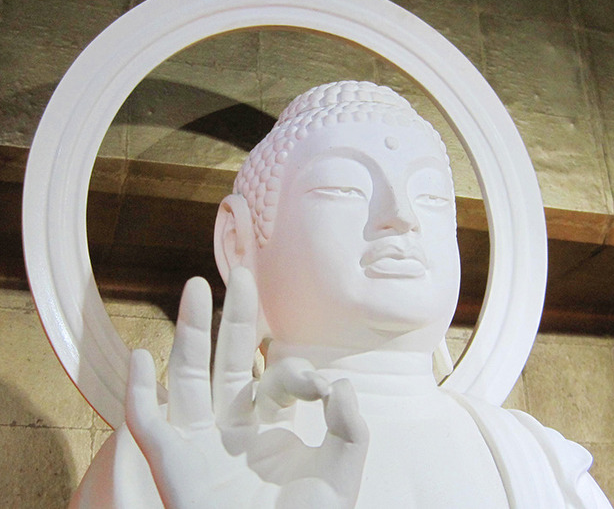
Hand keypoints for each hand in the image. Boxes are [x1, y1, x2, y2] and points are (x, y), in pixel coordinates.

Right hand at [125, 268, 368, 508]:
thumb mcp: (341, 468)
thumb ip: (349, 423)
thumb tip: (338, 381)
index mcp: (270, 428)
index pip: (276, 379)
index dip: (297, 372)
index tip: (320, 387)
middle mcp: (233, 428)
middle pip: (229, 362)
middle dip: (234, 319)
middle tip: (241, 273)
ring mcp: (201, 442)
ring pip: (189, 377)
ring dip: (189, 333)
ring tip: (194, 287)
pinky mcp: (173, 463)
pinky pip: (146, 423)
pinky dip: (137, 391)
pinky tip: (140, 355)